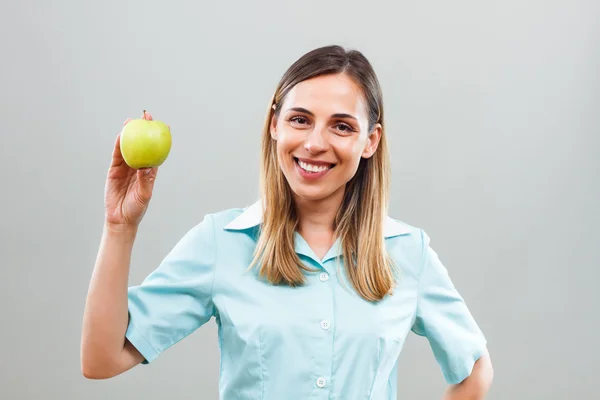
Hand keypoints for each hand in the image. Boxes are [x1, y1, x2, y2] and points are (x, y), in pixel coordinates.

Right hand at [103, 111, 158, 229]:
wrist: (120, 218)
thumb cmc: (136, 209)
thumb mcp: (144, 195)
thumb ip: (144, 181)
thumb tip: (145, 167)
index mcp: (150, 172)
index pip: (157, 152)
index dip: (161, 139)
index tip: (166, 126)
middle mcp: (139, 167)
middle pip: (142, 145)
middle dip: (144, 130)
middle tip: (146, 117)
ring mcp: (126, 168)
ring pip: (129, 147)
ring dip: (130, 134)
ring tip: (131, 121)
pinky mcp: (114, 170)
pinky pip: (117, 155)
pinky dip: (118, 145)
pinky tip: (120, 135)